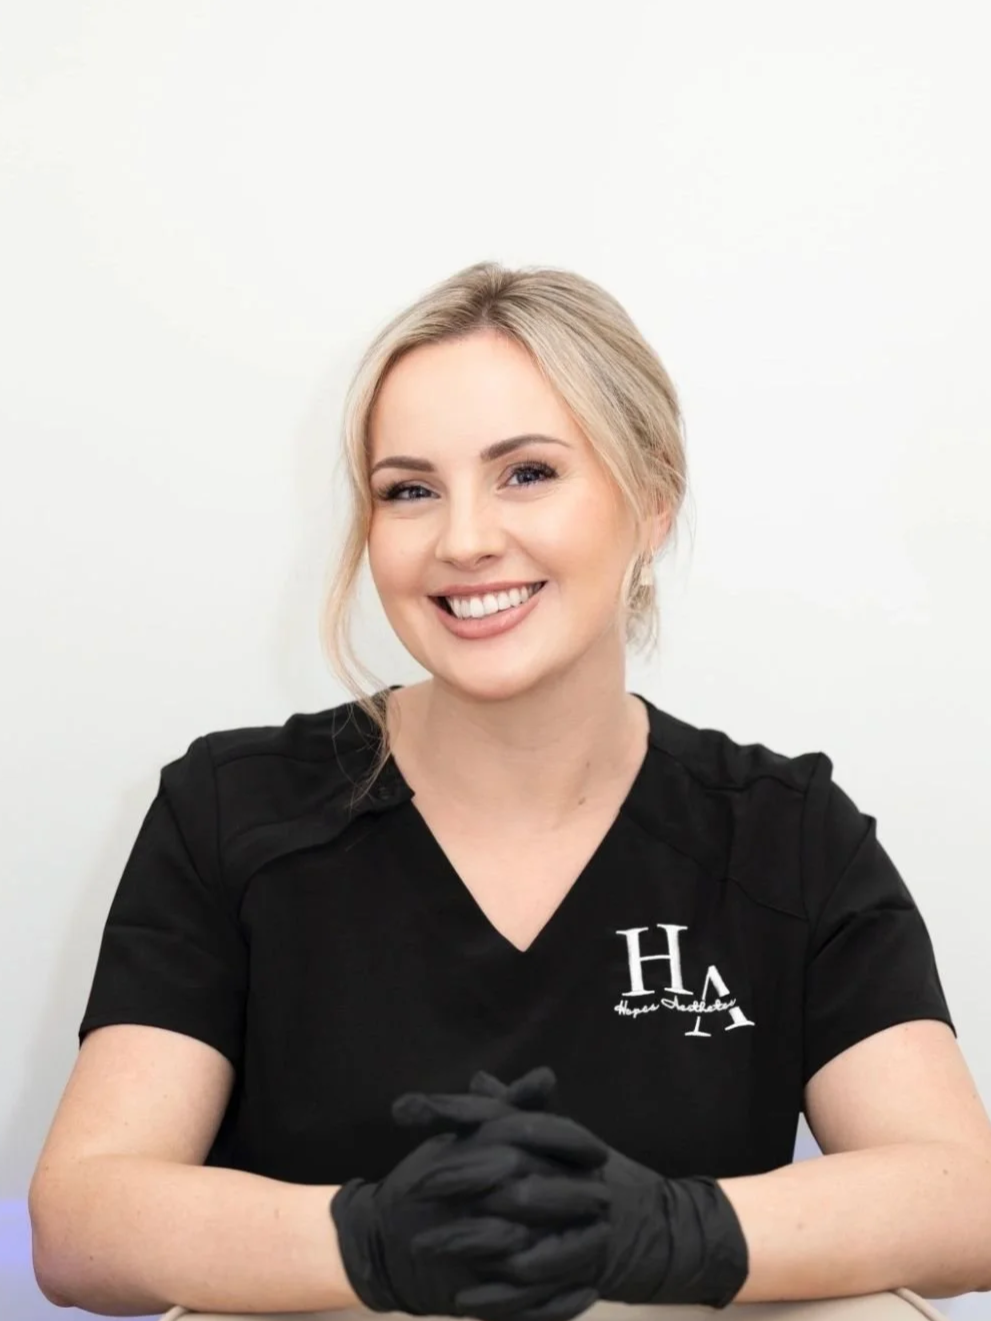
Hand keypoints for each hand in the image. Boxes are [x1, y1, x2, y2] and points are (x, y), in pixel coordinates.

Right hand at [331, 1071, 611, 1320]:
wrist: (382, 1243)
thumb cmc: (429, 1181)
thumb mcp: (463, 1135)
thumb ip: (508, 1107)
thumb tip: (547, 1076)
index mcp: (473, 1154)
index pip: (536, 1137)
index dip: (573, 1142)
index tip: (600, 1152)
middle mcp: (475, 1201)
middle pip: (542, 1194)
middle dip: (579, 1195)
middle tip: (608, 1196)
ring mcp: (475, 1255)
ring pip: (539, 1252)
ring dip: (577, 1246)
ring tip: (605, 1238)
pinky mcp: (476, 1298)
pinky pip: (528, 1305)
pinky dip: (561, 1300)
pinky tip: (588, 1289)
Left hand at [396, 1067, 750, 1310]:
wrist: (668, 1231)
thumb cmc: (607, 1180)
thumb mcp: (564, 1141)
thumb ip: (517, 1111)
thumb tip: (475, 1080)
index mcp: (563, 1140)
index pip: (504, 1119)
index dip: (454, 1114)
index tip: (406, 1112)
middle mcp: (571, 1178)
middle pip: (507, 1173)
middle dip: (456, 1180)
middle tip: (409, 1190)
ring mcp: (580, 1227)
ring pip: (519, 1235)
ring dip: (470, 1243)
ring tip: (424, 1247)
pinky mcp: (586, 1271)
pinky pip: (537, 1289)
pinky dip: (500, 1298)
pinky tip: (464, 1300)